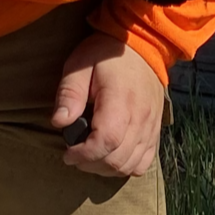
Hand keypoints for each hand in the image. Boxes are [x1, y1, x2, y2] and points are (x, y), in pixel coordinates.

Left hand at [52, 34, 163, 176]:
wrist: (142, 46)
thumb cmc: (105, 55)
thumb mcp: (79, 66)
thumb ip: (69, 94)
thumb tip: (59, 122)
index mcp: (121, 101)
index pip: (106, 141)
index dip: (84, 155)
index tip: (67, 153)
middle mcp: (141, 117)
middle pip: (118, 159)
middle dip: (91, 164)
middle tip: (74, 155)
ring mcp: (151, 126)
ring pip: (131, 165)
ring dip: (106, 168)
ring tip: (90, 157)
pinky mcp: (155, 131)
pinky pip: (145, 162)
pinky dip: (126, 167)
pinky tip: (111, 157)